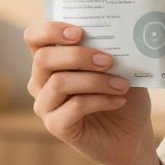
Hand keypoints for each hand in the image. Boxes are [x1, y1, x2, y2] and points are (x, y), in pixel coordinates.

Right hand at [25, 21, 155, 164]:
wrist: (130, 133)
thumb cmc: (121, 93)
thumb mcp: (120, 65)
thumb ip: (111, 48)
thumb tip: (118, 32)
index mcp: (51, 59)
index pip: (34, 37)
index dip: (50, 30)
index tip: (79, 32)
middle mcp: (40, 81)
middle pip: (44, 58)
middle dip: (78, 56)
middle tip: (108, 61)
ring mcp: (45, 105)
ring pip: (59, 83)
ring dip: (95, 80)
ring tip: (122, 84)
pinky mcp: (55, 125)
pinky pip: (74, 106)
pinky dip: (100, 100)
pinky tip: (119, 100)